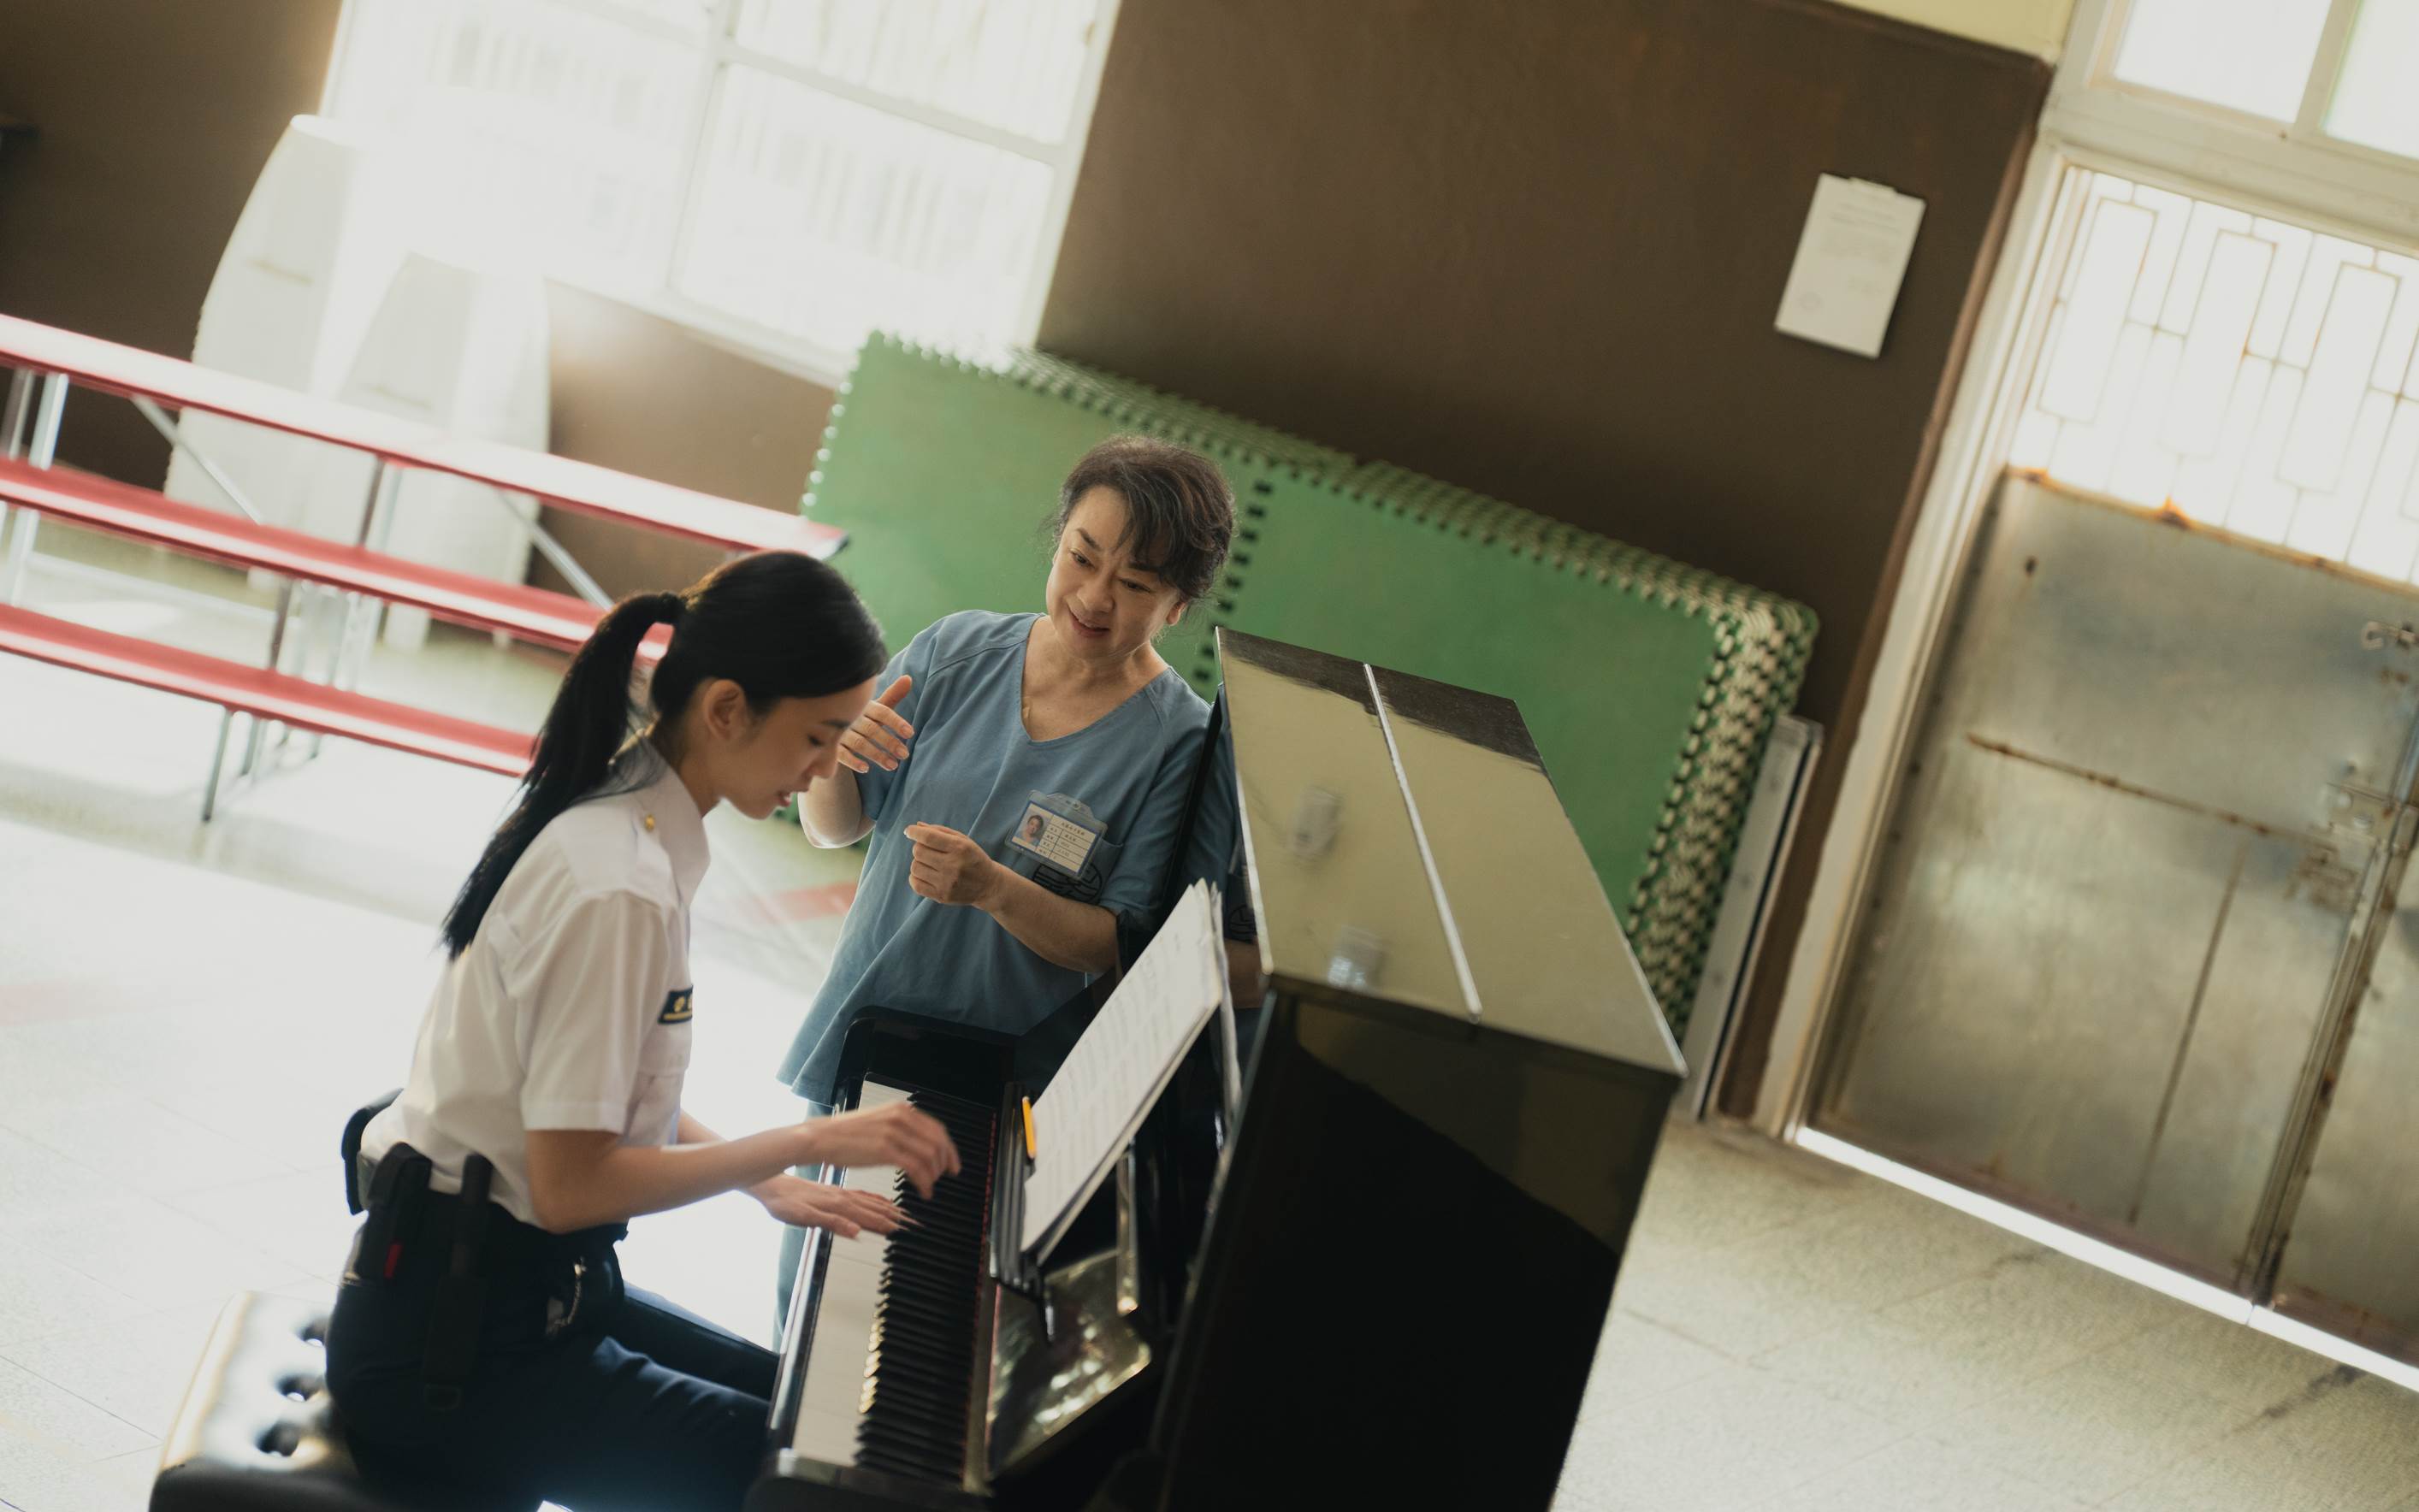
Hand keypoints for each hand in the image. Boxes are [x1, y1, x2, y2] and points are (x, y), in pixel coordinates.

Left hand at [749, 1174, 907, 1237]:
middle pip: (875, 1210)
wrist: (770, 1185)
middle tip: (915, 1224)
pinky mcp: (836, 1192)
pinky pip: (863, 1196)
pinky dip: (877, 1201)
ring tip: (906, 1215)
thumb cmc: (782, 1203)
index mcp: (837, 1206)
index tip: (906, 1230)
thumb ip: (830, 1223)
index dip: (888, 1225)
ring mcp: (840, 1194)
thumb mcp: (802, 1217)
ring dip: (890, 1210)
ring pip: (872, 1203)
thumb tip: (855, 1231)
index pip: (868, 1218)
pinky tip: (883, 1202)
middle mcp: (842, 1198)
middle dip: (896, 1218)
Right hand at [797, 1101, 960, 1197]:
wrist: (821, 1137)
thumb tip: (920, 1143)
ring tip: (930, 1186)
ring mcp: (893, 1133)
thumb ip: (900, 1127)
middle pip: (938, 1142)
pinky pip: (916, 1168)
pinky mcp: (885, 1150)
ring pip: (929, 1156)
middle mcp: (900, 1117)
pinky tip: (923, 1191)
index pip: (937, 1129)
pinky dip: (925, 1182)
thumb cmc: (845, 1134)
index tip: (952, 1163)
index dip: (949, 1149)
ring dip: (934, 1175)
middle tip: (945, 1177)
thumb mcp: (878, 1121)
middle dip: (945, 1163)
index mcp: (901, 1109)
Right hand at [838, 675, 914, 773]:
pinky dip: (853, 760)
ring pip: (859, 743)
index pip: (882, 712)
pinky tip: (866, 768)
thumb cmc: (859, 717)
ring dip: (876, 755)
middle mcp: (851, 716)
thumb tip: (909, 678)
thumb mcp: (874, 707)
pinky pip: (841, 753)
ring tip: (893, 765)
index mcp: (864, 706)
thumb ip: (892, 696)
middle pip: (873, 729)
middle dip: (890, 742)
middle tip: (905, 754)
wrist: (826, 727)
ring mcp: (839, 731)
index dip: (896, 722)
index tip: (910, 733)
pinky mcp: (829, 745)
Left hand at [904, 823, 1004, 907]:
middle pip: (918, 852)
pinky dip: (915, 877)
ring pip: (915, 867)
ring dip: (919, 862)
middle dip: (919, 847)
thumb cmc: (972, 858)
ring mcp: (946, 883)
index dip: (914, 832)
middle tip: (928, 850)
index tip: (909, 831)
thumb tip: (916, 826)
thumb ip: (940, 831)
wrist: (988, 885)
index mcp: (959, 848)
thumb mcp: (963, 840)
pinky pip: (916, 884)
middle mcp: (953, 866)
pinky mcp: (941, 896)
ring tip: (930, 863)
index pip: (928, 837)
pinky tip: (925, 874)